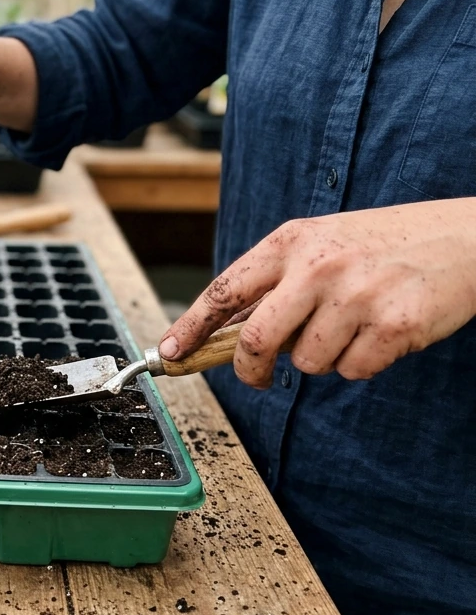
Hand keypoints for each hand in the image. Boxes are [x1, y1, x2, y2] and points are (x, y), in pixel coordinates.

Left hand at [159, 200, 475, 386]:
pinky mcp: (395, 325)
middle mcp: (319, 265)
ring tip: (355, 325)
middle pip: (256, 340)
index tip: (169, 352)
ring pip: (308, 363)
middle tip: (259, 378)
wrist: (469, 236)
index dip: (190, 326)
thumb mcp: (323, 242)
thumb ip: (278, 281)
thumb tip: (226, 332)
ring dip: (325, 358)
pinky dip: (364, 362)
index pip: (225, 290)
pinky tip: (383, 331)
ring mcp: (357, 295)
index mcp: (292, 241)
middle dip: (251, 369)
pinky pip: (354, 370)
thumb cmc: (385, 244)